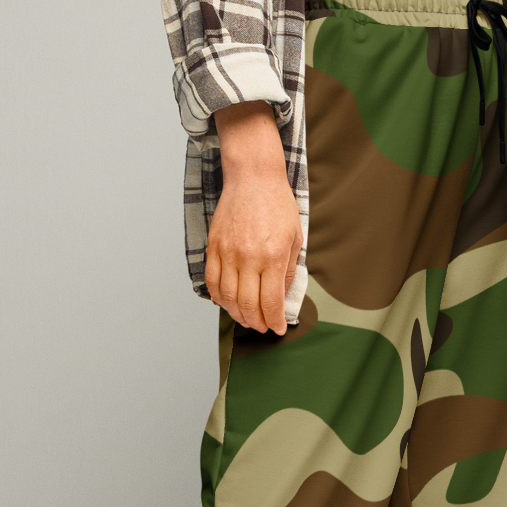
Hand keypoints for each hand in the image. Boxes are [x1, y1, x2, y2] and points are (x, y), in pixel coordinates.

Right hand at [206, 104, 301, 333]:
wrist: (253, 178)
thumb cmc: (277, 205)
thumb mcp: (295, 238)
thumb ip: (287, 269)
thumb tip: (280, 295)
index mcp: (272, 257)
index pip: (270, 302)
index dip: (273, 321)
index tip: (277, 329)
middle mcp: (248, 258)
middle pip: (247, 305)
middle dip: (256, 323)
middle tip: (261, 327)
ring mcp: (227, 252)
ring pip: (227, 297)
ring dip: (236, 314)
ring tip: (245, 318)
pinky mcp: (214, 246)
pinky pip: (211, 280)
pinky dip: (218, 296)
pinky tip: (227, 301)